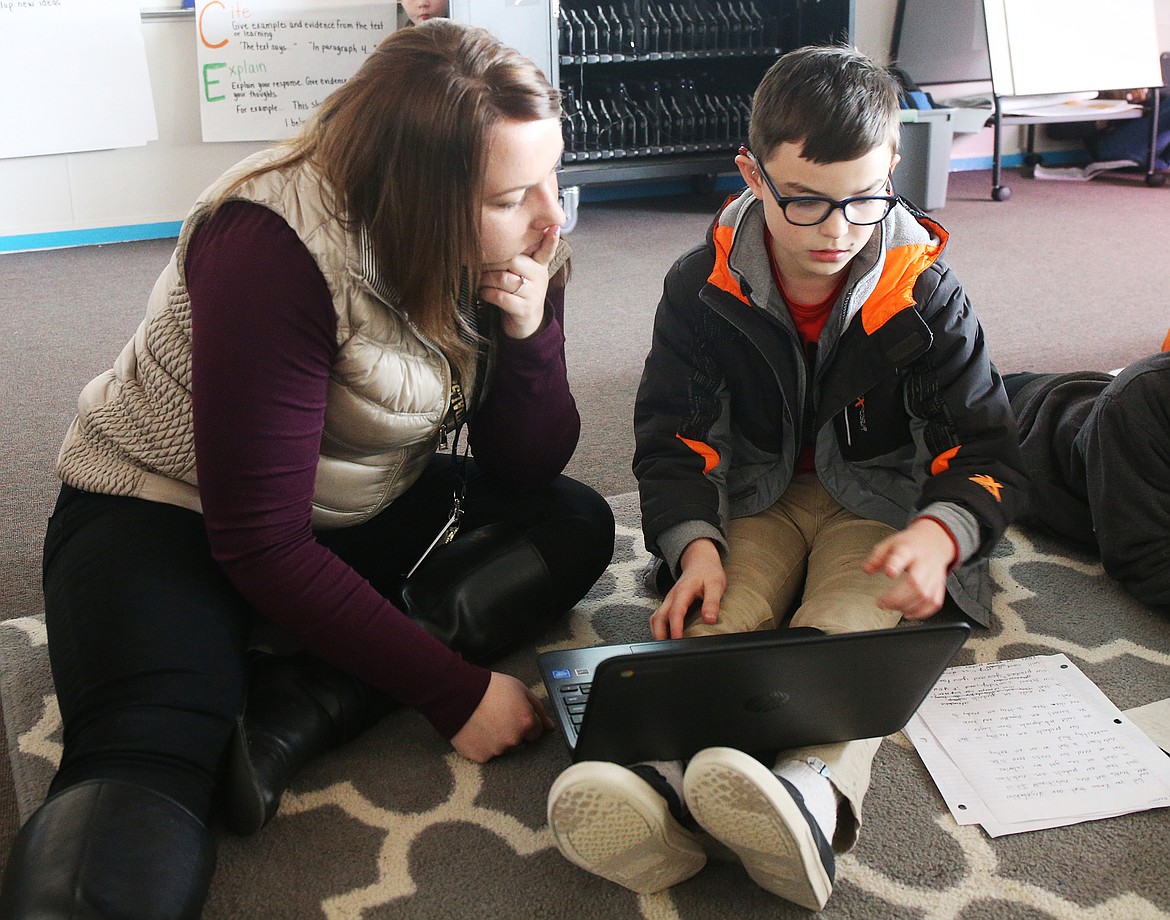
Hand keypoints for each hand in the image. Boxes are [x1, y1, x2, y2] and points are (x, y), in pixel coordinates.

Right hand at [450, 671, 552, 763]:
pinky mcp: (480, 757)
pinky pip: (486, 753)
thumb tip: (550, 725)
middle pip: (519, 740)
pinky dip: (482, 745)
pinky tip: (476, 730)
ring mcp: (497, 750)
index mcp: (526, 722)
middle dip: (512, 730)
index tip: (514, 714)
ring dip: (496, 737)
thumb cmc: (488, 688)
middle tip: (497, 715)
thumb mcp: (520, 689)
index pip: (536, 731)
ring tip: (484, 720)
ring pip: (502, 747)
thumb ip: (538, 709)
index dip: (525, 720)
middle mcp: (514, 739)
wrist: (458, 694)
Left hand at [479, 225, 560, 339]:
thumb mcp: (522, 272)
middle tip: (481, 263)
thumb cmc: (518, 293)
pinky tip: (484, 293)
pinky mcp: (524, 309)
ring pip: (504, 278)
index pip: (547, 250)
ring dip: (486, 279)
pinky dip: (487, 294)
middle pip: (513, 260)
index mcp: (539, 265)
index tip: (554, 228)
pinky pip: (500, 296)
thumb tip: (494, 239)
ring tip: (481, 280)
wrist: (526, 323)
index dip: (551, 239)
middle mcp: (539, 278)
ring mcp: (534, 294)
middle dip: (493, 261)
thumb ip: (515, 256)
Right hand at [648, 538, 725, 638]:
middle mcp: (671, 597)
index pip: (675, 612)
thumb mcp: (716, 585)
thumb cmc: (708, 573)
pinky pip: (658, 618)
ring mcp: (668, 600)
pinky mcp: (668, 604)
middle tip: (669, 651)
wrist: (700, 561)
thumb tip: (710, 620)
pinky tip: (667, 638)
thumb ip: (712, 602)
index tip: (678, 642)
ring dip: (657, 633)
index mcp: (682, 592)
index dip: (675, 628)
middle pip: (658, 618)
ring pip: (655, 619)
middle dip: (660, 635)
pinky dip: (659, 629)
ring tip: (667, 648)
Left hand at [861, 518, 955, 619]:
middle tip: (882, 603)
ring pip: (925, 595)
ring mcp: (934, 575)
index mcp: (908, 550)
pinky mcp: (940, 585)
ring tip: (892, 608)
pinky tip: (909, 613)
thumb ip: (876, 557)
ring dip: (907, 606)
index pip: (902, 556)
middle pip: (915, 582)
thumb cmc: (910, 545)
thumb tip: (866, 569)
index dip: (895, 565)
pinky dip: (922, 612)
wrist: (934, 541)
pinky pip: (934, 602)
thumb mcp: (889, 544)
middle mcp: (923, 563)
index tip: (888, 572)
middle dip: (897, 597)